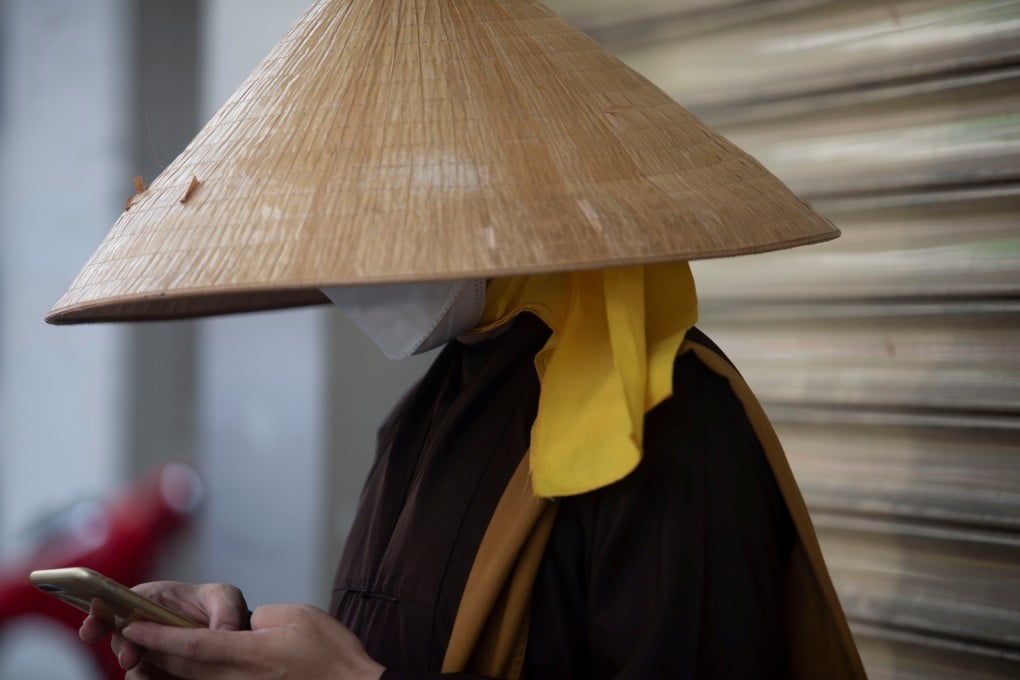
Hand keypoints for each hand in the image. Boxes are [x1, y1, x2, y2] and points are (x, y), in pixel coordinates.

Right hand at [79, 581, 248, 673]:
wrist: (228, 636)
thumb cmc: (220, 608)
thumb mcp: (225, 599)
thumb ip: (224, 609)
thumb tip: (223, 633)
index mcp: (151, 600)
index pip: (117, 603)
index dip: (100, 614)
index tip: (91, 627)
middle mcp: (144, 626)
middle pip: (120, 637)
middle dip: (121, 647)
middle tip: (130, 657)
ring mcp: (148, 650)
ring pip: (131, 664)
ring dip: (135, 670)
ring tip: (145, 671)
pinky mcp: (156, 671)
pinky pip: (145, 677)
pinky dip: (147, 679)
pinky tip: (156, 678)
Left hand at [119, 603, 384, 679]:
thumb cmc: (332, 653)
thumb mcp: (297, 615)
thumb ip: (258, 617)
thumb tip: (239, 625)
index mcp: (247, 654)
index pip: (189, 644)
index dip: (158, 635)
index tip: (134, 625)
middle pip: (183, 669)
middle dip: (154, 653)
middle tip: (132, 637)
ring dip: (167, 671)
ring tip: (149, 658)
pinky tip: (185, 673)